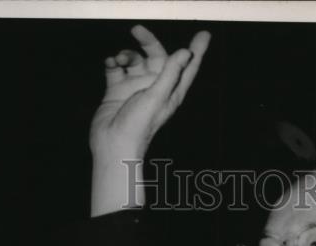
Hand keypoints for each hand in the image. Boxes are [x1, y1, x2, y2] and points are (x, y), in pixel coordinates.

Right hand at [90, 25, 210, 160]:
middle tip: (137, 31)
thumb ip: (171, 73)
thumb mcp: (157, 97)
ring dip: (126, 54)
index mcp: (170, 91)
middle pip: (156, 56)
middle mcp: (154, 87)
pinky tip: (111, 63)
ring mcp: (136, 87)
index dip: (196, 51)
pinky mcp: (118, 89)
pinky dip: (113, 62)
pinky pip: (116, 68)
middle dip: (148, 42)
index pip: (187, 68)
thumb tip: (185, 52)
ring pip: (134, 60)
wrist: (112, 144)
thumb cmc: (138, 127)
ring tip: (119, 60)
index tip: (204, 35)